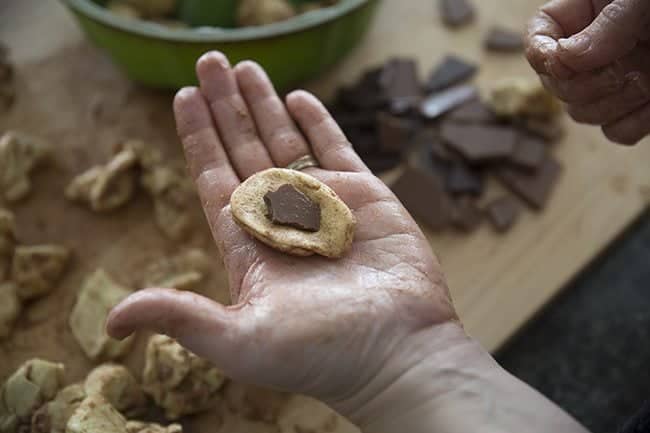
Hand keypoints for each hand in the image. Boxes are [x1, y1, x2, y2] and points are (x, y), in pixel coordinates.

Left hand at [106, 51, 458, 408]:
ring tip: (245, 66)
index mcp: (249, 245)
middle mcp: (282, 220)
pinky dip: (316, 122)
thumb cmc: (319, 353)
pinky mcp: (364, 197)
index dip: (198, 139)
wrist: (397, 351)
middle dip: (225, 106)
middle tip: (210, 60)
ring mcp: (324, 205)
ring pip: (285, 142)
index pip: (214, 179)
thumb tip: (113, 320)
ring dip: (263, 104)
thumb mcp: (239, 340)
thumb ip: (181, 316)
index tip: (184, 98)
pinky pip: (335, 149)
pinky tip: (297, 97)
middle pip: (244, 149)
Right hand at [527, 0, 649, 144]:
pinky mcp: (635, 108)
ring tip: (648, 76)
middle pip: (558, 87)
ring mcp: (610, 83)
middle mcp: (588, 53)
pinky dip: (637, 121)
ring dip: (615, 103)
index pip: (536, 42)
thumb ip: (608, 25)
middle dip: (589, 84)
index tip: (567, 60)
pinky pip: (617, 132)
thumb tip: (567, 59)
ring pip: (583, 115)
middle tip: (625, 66)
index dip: (543, 57)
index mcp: (579, 17)